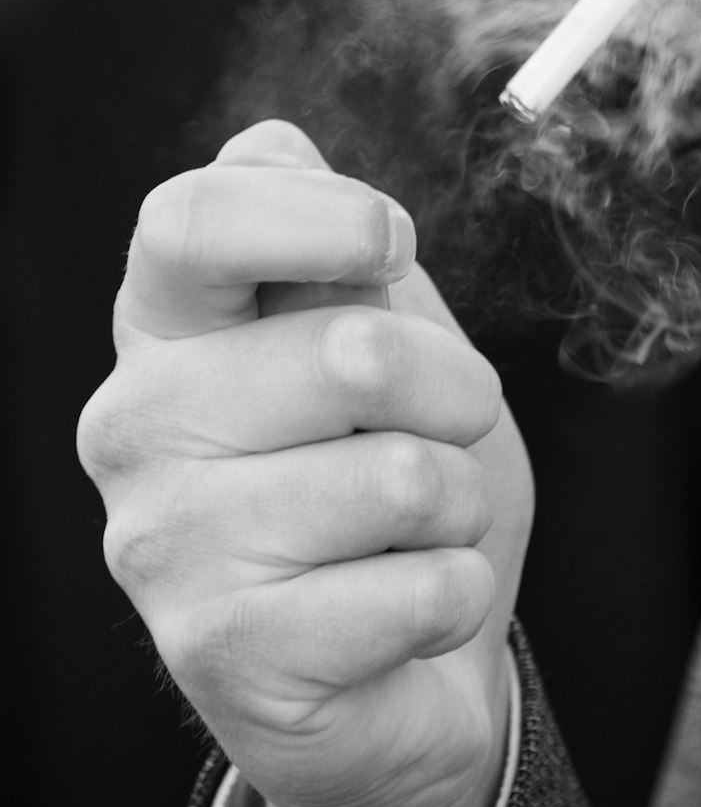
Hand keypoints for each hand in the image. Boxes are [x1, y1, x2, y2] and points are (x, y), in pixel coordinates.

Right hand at [77, 120, 533, 806]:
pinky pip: (422, 589)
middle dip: (456, 391)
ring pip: (406, 476)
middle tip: (441, 433)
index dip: (319, 214)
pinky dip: (456, 590)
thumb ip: (331, 241)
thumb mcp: (383, 333)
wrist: (410, 657)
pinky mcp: (222, 655)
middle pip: (352, 350)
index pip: (189, 221)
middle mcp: (135, 425)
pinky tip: (402, 610)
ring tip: (409, 531)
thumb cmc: (393, 471)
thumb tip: (272, 149)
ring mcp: (165, 546)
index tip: (391, 243)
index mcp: (167, 327)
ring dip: (458, 503)